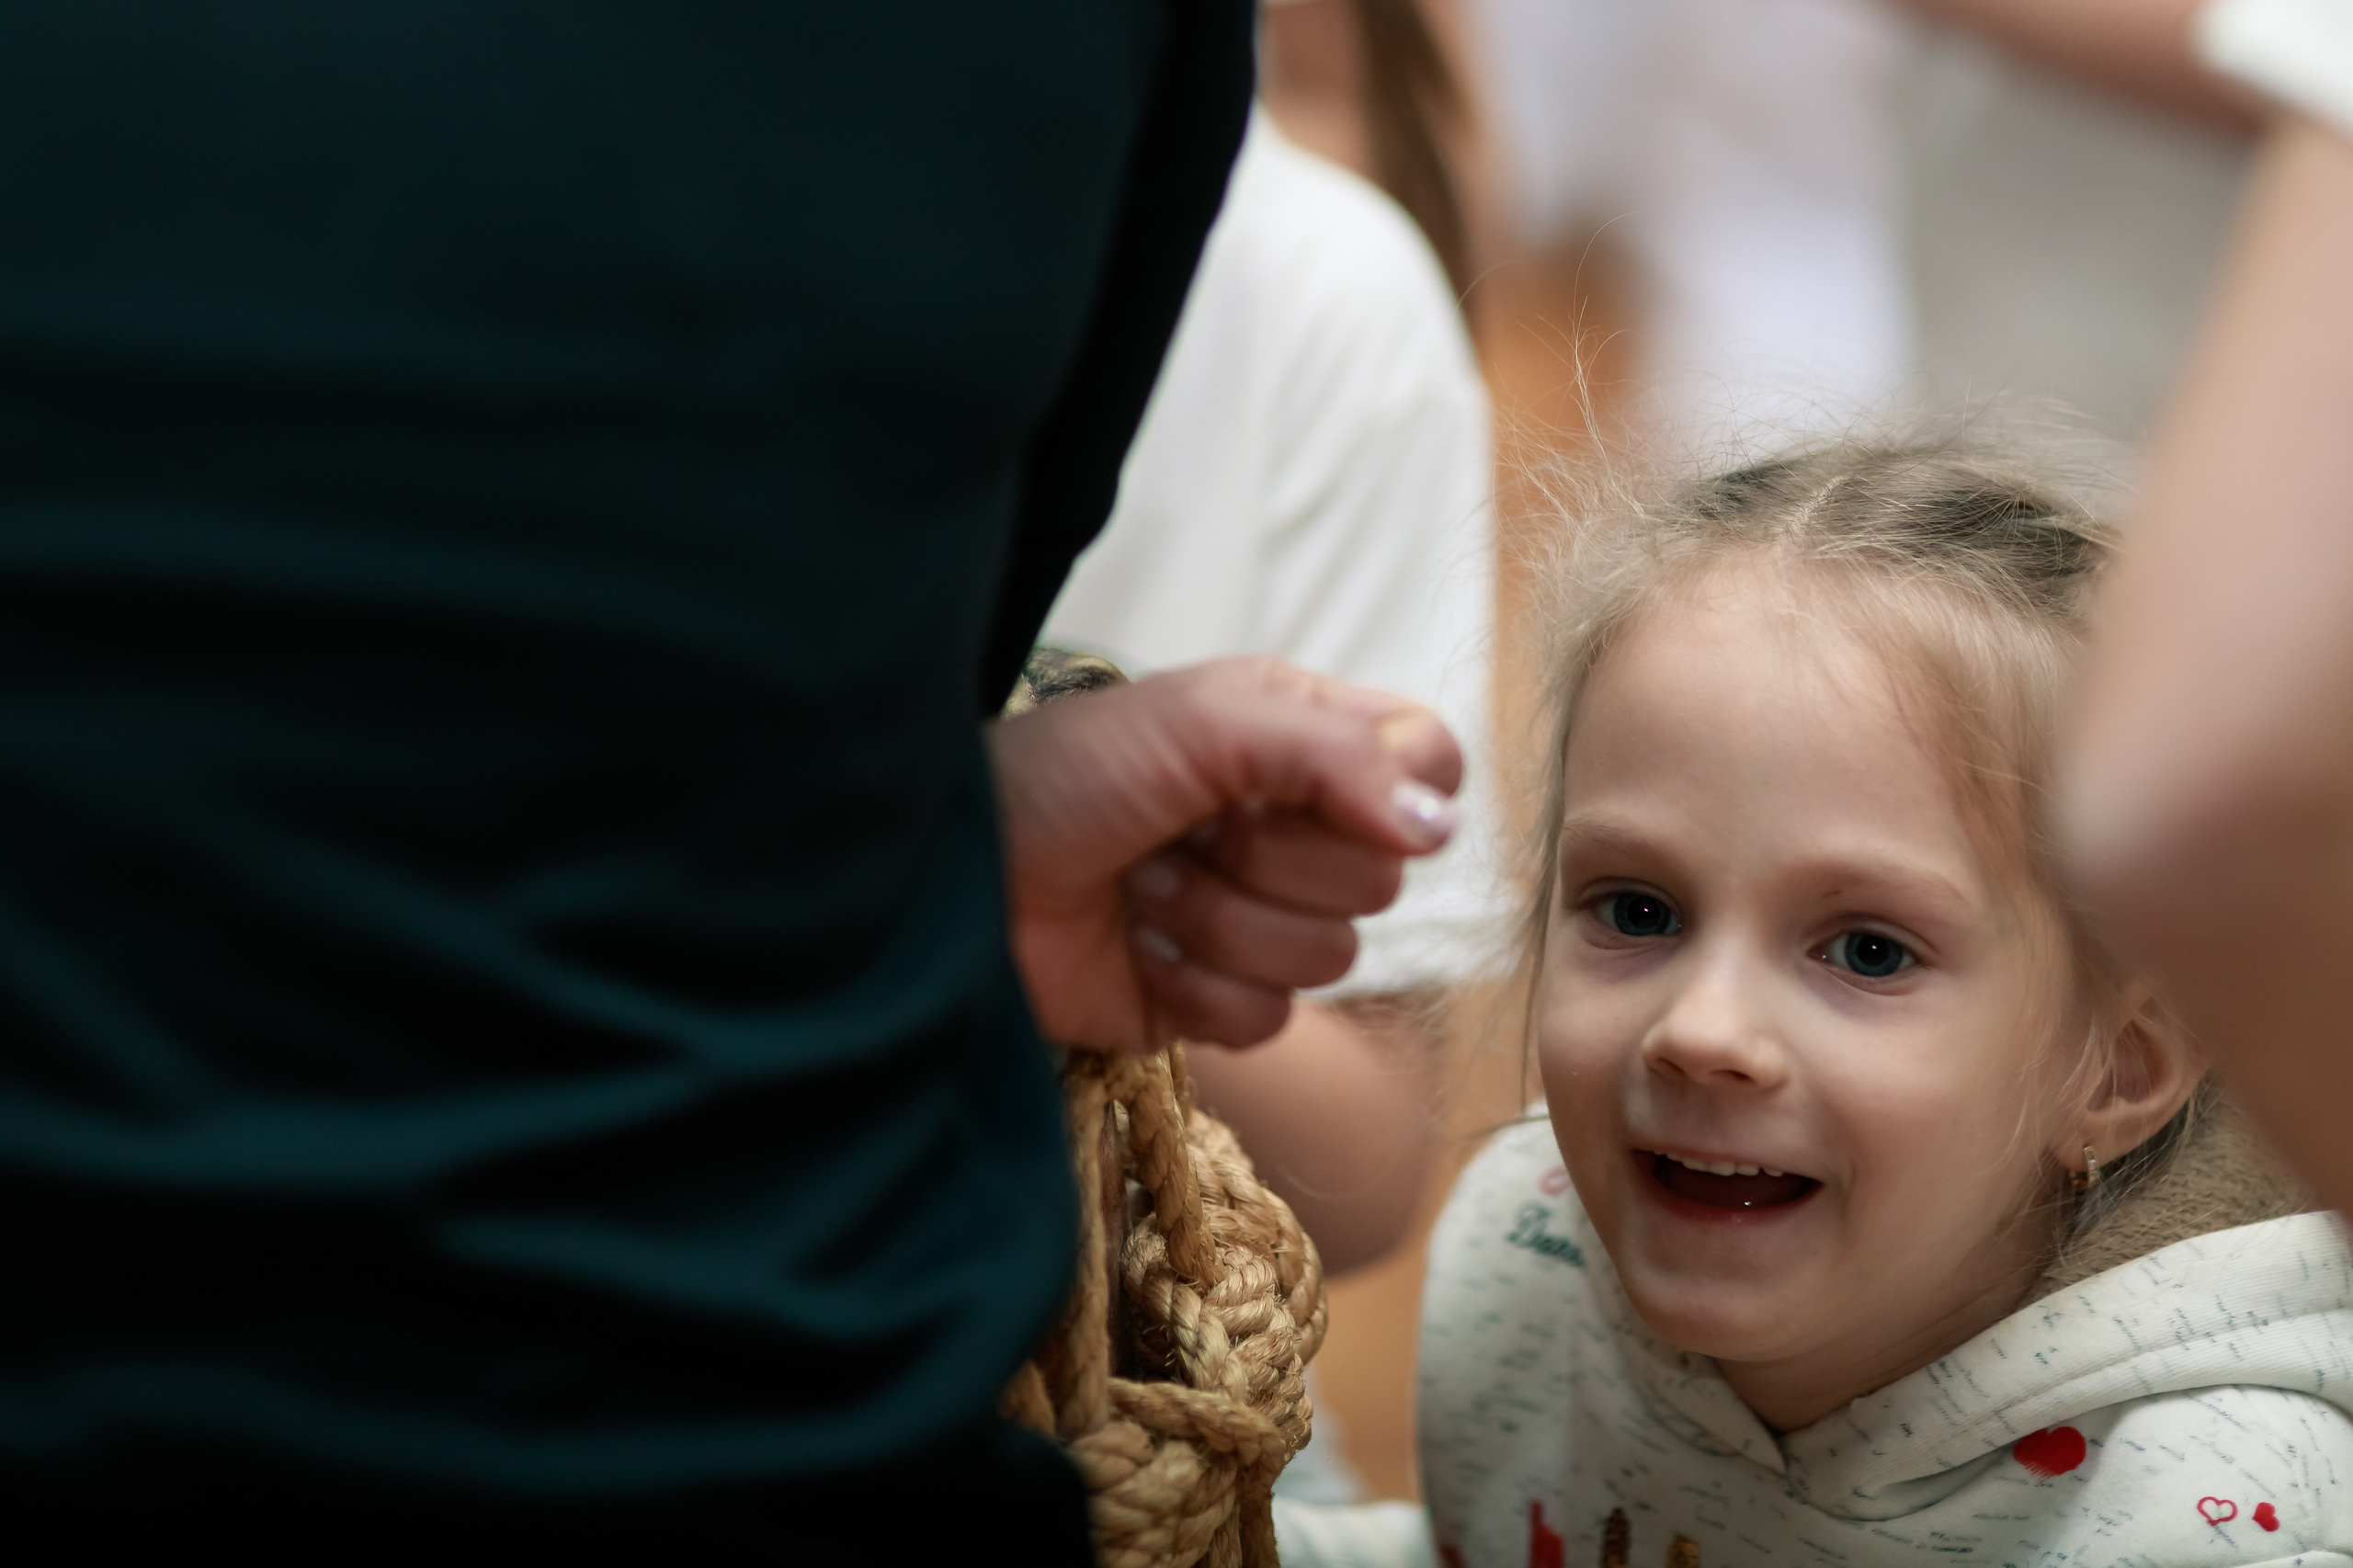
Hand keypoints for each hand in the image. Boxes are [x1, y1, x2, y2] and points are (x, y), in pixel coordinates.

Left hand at [988, 656, 1461, 1052]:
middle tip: (1181, 831)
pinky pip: (1270, 1019)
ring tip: (1143, 886)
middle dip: (1266, 860)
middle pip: (1382, 877)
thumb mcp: (1203, 723)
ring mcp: (1259, 920)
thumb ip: (1333, 755)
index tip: (1313, 785)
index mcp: (1301, 740)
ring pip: (1330, 957)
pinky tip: (1137, 949)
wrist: (963, 877)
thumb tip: (1440, 829)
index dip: (1395, 789)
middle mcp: (1294, 828)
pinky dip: (1194, 987)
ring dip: (1216, 922)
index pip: (1427, 765)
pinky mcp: (1219, 1002)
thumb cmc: (1066, 774)